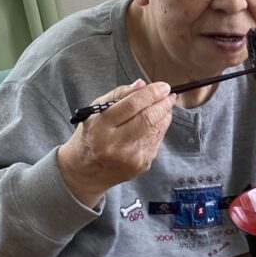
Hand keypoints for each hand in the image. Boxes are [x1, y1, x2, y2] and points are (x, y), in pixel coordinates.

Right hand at [57, 79, 174, 206]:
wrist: (86, 172)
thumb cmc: (91, 136)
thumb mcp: (96, 111)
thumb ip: (119, 94)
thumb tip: (142, 84)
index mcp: (101, 127)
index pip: (132, 105)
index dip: (152, 93)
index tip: (163, 86)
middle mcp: (116, 144)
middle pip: (148, 118)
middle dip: (164, 103)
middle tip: (169, 94)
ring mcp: (131, 157)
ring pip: (157, 129)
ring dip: (165, 114)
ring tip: (164, 105)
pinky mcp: (141, 165)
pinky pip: (157, 140)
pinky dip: (159, 128)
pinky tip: (155, 122)